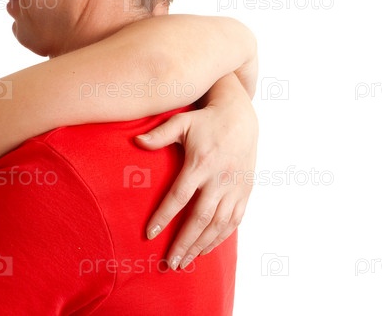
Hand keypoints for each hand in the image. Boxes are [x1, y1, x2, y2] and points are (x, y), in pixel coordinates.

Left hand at [136, 73, 257, 269]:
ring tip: (184, 262)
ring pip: (218, 224)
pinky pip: (234, 221)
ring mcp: (235, 188)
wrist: (241, 118)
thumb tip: (136, 141)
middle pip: (200, 217)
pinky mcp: (245, 192)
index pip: (180, 196)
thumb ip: (160, 134)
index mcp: (201, 163)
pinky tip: (204, 250)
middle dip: (184, 242)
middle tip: (169, 263)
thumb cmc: (205, 120)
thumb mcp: (182, 121)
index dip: (164, 216)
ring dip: (201, 246)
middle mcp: (219, 179)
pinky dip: (220, 238)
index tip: (149, 234)